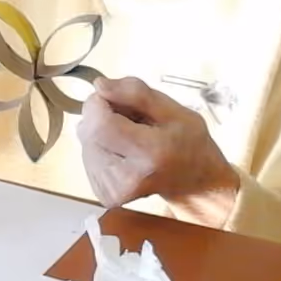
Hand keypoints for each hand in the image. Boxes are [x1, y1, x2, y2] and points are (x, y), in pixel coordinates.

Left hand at [78, 77, 239, 220]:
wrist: (195, 184)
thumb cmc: (189, 143)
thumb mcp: (174, 110)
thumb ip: (136, 93)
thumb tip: (99, 85)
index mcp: (150, 153)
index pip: (100, 123)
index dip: (99, 103)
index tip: (114, 97)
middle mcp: (127, 177)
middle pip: (88, 132)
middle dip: (101, 115)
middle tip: (129, 117)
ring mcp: (114, 190)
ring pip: (85, 142)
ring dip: (101, 131)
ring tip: (129, 135)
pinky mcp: (105, 194)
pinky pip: (88, 157)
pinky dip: (101, 147)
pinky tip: (122, 150)